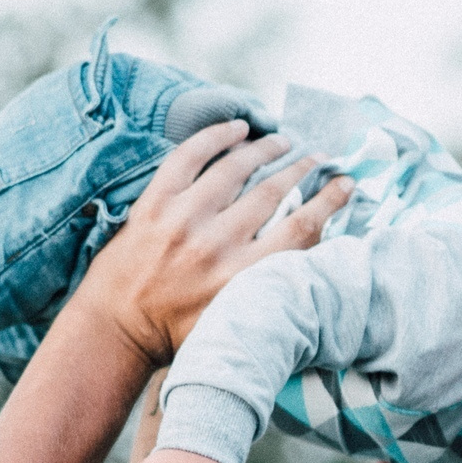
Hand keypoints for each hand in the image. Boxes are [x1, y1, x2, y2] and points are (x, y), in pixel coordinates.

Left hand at [76, 122, 349, 365]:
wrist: (116, 329)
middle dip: (302, 170)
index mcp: (242, 280)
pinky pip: (188, 158)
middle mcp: (216, 246)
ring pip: (235, 170)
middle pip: (273, 193)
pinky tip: (237, 128)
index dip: (330, 201)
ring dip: (265, 150)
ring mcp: (182, 220)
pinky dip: (216, 137)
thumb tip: (313, 256)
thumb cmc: (179, 334)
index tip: (345, 184)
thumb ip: (272, 294)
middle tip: (318, 159)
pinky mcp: (154, 204)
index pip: (301, 229)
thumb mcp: (236, 322)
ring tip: (282, 142)